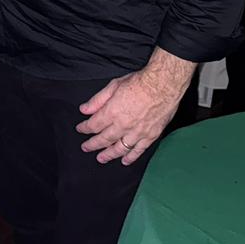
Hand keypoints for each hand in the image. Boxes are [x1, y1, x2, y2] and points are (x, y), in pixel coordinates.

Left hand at [75, 49, 193, 164]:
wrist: (164, 85)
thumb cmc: (140, 82)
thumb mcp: (114, 85)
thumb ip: (98, 100)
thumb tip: (84, 109)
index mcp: (112, 112)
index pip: (94, 125)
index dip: (85, 128)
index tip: (80, 129)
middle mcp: (123, 125)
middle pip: (104, 139)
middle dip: (93, 144)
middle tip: (86, 147)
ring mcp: (137, 132)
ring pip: (120, 148)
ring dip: (109, 155)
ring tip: (101, 158)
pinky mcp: (150, 136)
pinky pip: (138, 150)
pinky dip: (131, 157)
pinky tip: (125, 161)